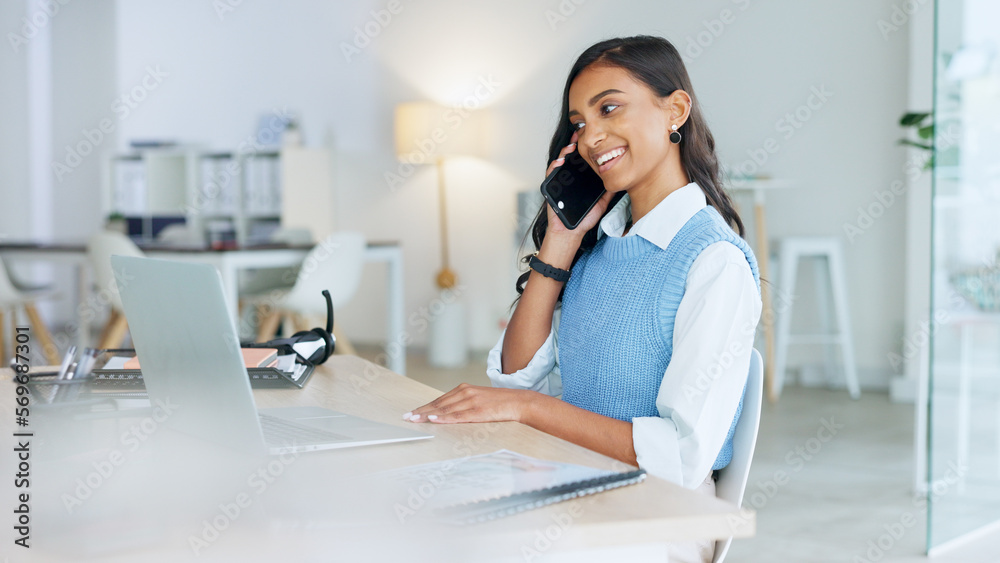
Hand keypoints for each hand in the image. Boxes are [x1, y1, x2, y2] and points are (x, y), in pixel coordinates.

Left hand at [402, 383, 532, 423]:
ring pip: (445, 409)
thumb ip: (462, 403)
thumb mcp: (477, 399)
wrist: (518, 402)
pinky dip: (444, 418)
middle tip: (407, 417)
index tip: (411, 413)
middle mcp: (465, 392)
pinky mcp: (478, 411)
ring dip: (428, 415)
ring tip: (415, 419)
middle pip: (438, 404)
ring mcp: (471, 401)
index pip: (439, 400)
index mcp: (464, 389)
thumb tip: (447, 412)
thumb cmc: (498, 403)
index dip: (424, 407)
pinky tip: (434, 419)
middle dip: (421, 411)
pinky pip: (458, 416)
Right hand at [542, 131, 614, 238]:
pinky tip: (560, 161)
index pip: (583, 161)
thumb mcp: (601, 203)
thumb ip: (608, 191)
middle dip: (574, 145)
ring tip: (571, 147)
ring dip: (564, 152)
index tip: (592, 139)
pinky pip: (550, 173)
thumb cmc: (583, 218)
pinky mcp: (550, 187)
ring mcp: (559, 181)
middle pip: (571, 158)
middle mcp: (569, 178)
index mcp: (580, 179)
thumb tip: (621, 180)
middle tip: (580, 135)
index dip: (586, 149)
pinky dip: (554, 166)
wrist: (570, 232)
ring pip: (560, 162)